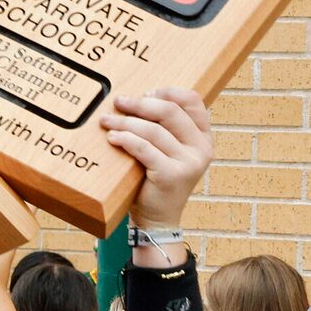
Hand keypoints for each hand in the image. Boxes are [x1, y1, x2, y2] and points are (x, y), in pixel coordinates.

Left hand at [99, 87, 214, 231]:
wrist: (159, 218)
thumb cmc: (157, 180)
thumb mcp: (169, 150)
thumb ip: (165, 128)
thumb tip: (139, 98)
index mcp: (203, 137)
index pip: (192, 101)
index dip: (167, 91)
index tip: (145, 93)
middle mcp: (201, 148)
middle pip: (170, 111)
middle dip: (140, 104)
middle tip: (119, 102)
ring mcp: (189, 163)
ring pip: (153, 130)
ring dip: (126, 122)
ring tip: (107, 121)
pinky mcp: (171, 175)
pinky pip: (144, 148)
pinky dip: (126, 139)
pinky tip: (113, 138)